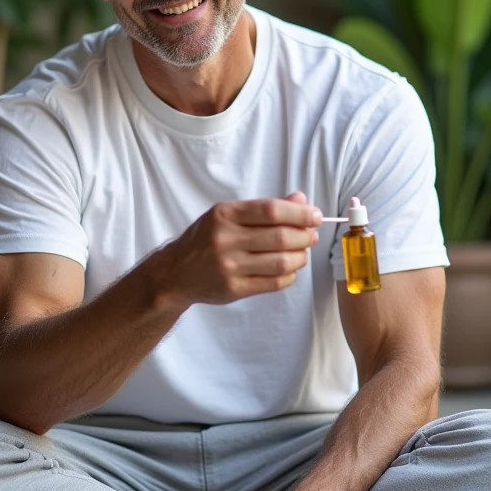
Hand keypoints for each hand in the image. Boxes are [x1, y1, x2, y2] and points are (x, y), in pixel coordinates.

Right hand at [154, 191, 321, 306]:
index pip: (271, 210)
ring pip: (281, 262)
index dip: (299, 213)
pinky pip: (273, 283)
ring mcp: (229, 266)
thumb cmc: (206, 238)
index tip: (315, 215)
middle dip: (304, 236)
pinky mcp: (233, 289)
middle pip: (280, 236)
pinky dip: (289, 275)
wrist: (176, 272)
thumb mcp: (228, 215)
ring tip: (301, 252)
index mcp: (225, 214)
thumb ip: (264, 208)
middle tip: (311, 235)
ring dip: (300, 257)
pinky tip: (289, 269)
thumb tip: (301, 201)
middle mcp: (225, 239)